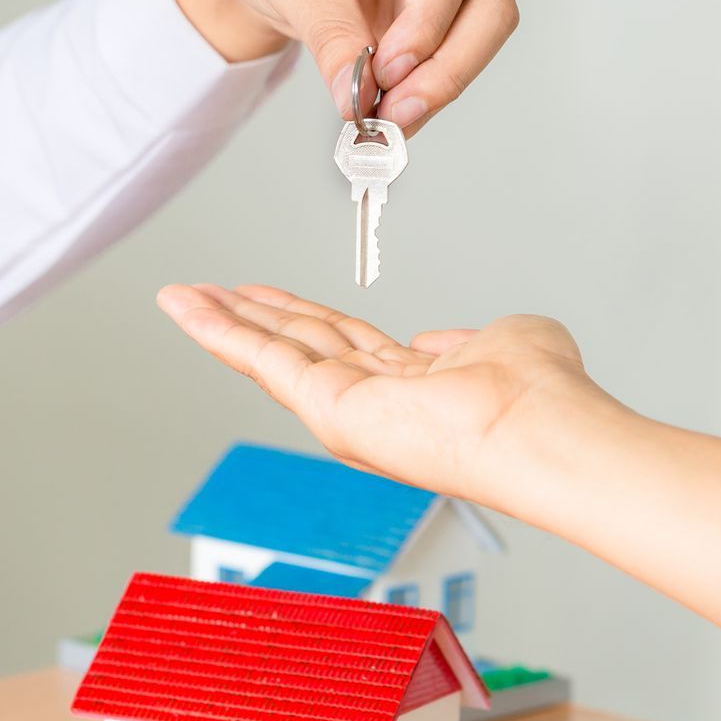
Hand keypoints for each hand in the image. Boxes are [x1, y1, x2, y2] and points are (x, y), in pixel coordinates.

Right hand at [154, 284, 613, 507]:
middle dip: (249, 316)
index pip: (344, 342)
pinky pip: (262, 358)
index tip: (266, 295)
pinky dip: (218, 330)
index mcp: (415, 385)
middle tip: (205, 292)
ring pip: (272, 352)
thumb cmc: (540, 396)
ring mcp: (347, 410)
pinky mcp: (326, 407)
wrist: (537, 428)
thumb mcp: (507, 339)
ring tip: (179, 295)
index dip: (302, 315)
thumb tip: (446, 338)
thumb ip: (472, 336)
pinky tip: (186, 306)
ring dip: (221, 322)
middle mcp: (376, 403)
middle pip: (298, 344)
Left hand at [161, 0, 517, 134]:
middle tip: (396, 115)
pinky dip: (432, 80)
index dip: (427, 25)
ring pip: (485, 26)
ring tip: (388, 117)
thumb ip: (332, 38)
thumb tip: (359, 101)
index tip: (387, 74)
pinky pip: (464, 43)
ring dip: (441, 80)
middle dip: (445, 66)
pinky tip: (395, 104)